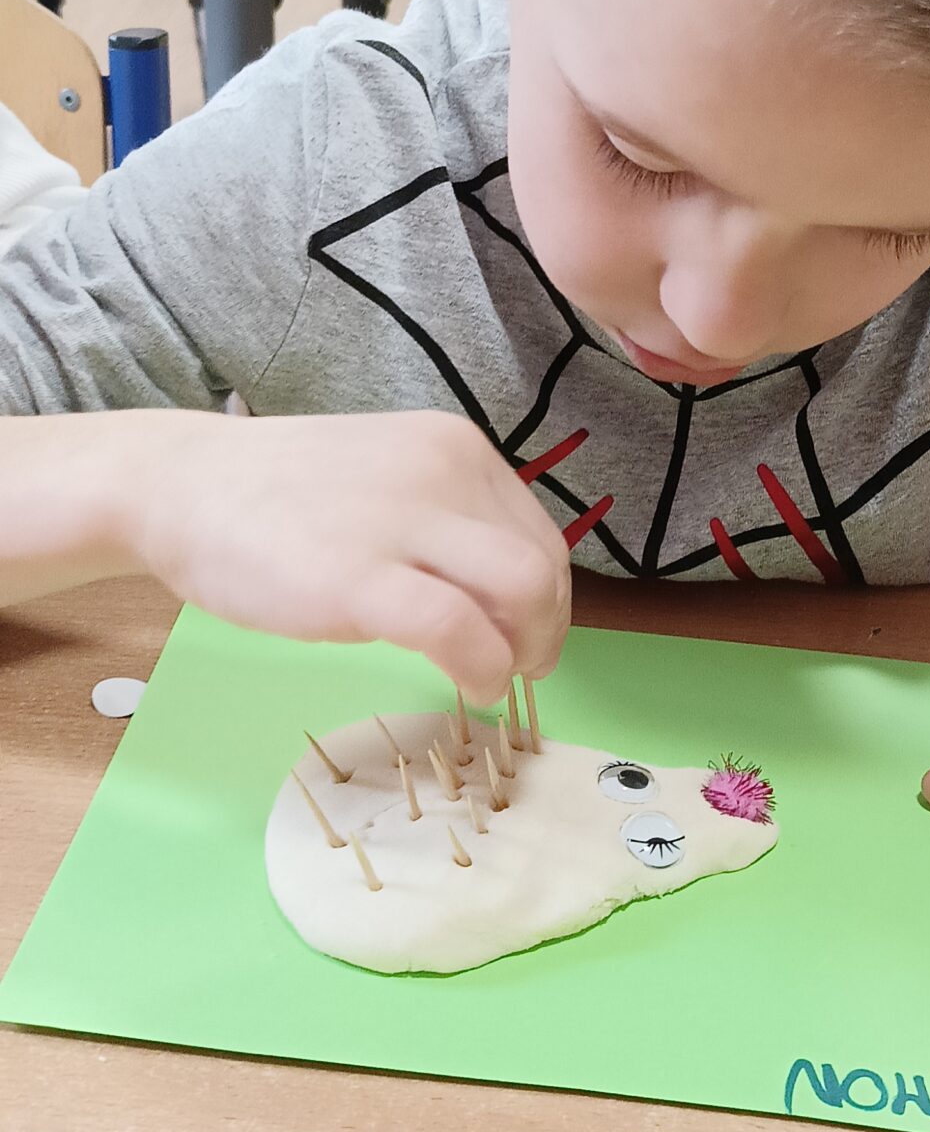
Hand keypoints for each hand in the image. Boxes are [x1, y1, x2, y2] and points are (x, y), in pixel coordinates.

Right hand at [127, 410, 570, 702]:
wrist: (181, 485)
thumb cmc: (277, 493)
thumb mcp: (384, 478)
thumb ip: (443, 518)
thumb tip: (500, 593)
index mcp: (453, 447)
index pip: (539, 531)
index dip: (546, 598)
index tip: (520, 634)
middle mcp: (442, 471)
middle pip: (543, 565)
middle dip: (546, 630)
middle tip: (518, 667)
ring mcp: (402, 521)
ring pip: (522, 590)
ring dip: (523, 651)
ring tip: (490, 677)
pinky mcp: (359, 578)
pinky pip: (459, 630)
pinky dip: (482, 668)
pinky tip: (467, 684)